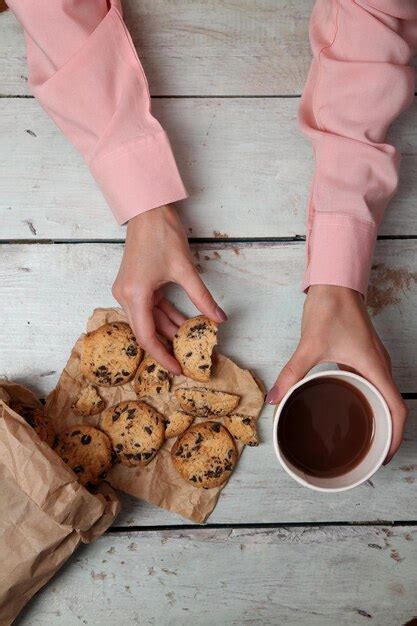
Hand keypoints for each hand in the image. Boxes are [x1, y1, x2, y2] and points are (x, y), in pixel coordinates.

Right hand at [112, 205, 226, 373]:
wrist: (148, 211)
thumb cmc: (162, 235)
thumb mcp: (185, 270)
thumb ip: (202, 298)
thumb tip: (218, 319)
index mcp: (134, 295)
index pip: (147, 337)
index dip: (162, 356)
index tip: (178, 369)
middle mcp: (125, 296)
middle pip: (146, 331)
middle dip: (166, 346)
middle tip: (186, 360)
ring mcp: (128, 290)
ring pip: (149, 319)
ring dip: (168, 329)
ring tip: (189, 342)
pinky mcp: (134, 285)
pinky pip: (150, 307)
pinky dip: (165, 315)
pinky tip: (183, 323)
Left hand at [266, 284, 407, 462]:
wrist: (335, 283)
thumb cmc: (330, 309)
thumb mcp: (309, 346)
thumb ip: (291, 374)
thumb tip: (275, 399)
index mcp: (375, 367)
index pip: (398, 409)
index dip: (396, 437)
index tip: (385, 456)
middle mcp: (380, 366)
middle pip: (394, 407)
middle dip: (387, 434)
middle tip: (369, 455)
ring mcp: (374, 361)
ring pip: (384, 396)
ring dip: (378, 417)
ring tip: (362, 438)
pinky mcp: (365, 356)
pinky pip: (373, 384)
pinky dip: (368, 400)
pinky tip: (349, 406)